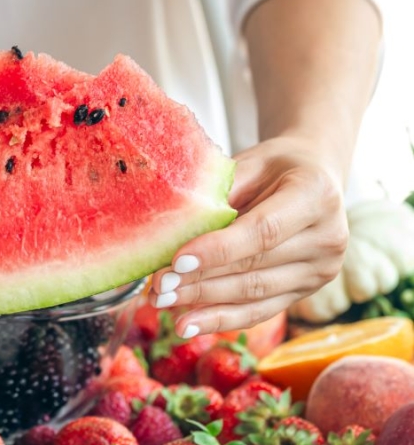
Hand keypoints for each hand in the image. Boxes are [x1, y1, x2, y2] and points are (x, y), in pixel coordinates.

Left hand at [148, 136, 349, 336]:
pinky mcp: (306, 291)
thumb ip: (219, 193)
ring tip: (163, 302)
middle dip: (201, 281)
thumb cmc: (273, 166)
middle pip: (255, 268)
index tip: (176, 261)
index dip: (218, 250)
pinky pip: (260, 311)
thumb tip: (172, 228)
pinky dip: (221, 318)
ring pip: (254, 294)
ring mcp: (321, 270)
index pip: (262, 231)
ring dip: (204, 303)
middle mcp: (328, 237)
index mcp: (315, 195)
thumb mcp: (248, 163)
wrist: (314, 177)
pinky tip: (188, 324)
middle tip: (159, 286)